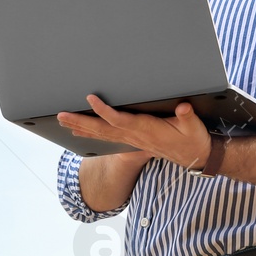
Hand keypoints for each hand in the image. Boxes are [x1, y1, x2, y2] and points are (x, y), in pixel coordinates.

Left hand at [57, 94, 212, 170]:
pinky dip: (92, 134)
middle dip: (81, 121)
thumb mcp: (193, 126)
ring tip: (63, 122)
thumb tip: (184, 108)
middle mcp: (134, 136)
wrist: (195, 156)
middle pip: (102, 129)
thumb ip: (187, 116)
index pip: (119, 120)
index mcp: (145, 129)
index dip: (104, 111)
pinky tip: (80, 131)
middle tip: (61, 115)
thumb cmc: (192, 139)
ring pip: (102, 134)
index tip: (91, 98)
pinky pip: (107, 138)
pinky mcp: (132, 141)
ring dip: (81, 127)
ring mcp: (131, 140)